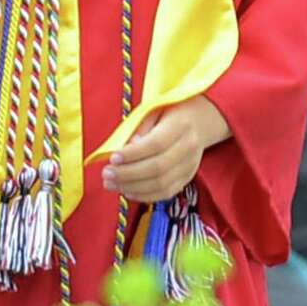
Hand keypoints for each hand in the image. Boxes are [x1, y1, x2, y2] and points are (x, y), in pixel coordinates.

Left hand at [102, 95, 230, 203]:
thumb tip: (123, 150)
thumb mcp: (153, 110)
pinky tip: (126, 190)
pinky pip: (166, 193)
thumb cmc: (169, 112)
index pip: (156, 144)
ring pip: (161, 184)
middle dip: (128, 174)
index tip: (112, 158)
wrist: (200, 120)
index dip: (133, 154)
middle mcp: (189, 148)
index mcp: (180, 126)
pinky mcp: (187, 179)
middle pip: (158, 168)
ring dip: (132, 187)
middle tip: (106, 174)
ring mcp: (190, 166)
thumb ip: (138, 129)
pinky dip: (144, 195)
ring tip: (110, 184)